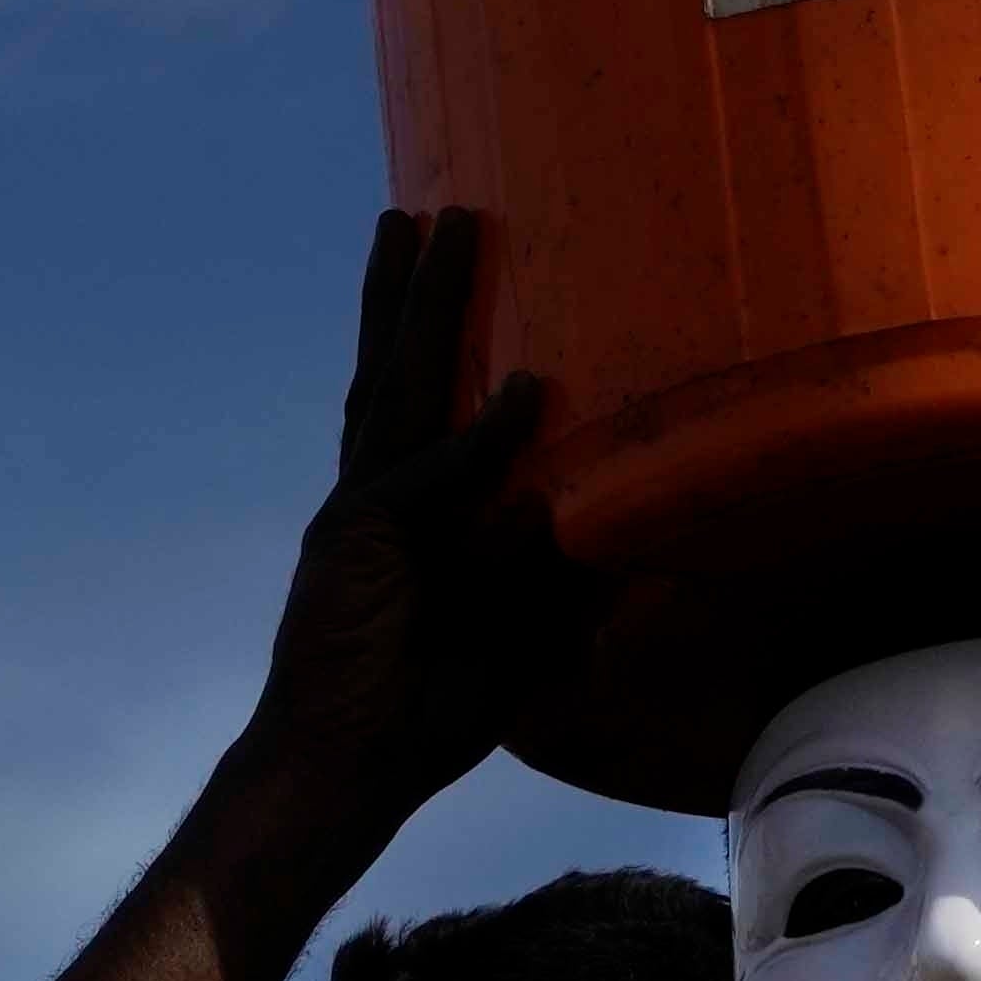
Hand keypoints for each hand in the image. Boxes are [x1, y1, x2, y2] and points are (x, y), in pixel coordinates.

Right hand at [230, 211, 574, 825]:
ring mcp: (359, 510)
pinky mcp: (355, 538)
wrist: (346, 770)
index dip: (423, 337)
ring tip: (434, 224)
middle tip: (433, 209)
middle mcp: (374, 495)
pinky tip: (523, 391)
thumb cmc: (427, 711)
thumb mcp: (526, 638)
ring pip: (396, 385)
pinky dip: (480, 437)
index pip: (414, 405)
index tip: (439, 267)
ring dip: (421, 304)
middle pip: (392, 369)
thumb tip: (634, 530)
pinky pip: (433, 475)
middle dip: (412, 290)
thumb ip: (569, 582)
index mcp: (402, 512)